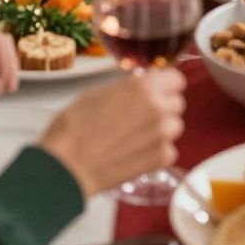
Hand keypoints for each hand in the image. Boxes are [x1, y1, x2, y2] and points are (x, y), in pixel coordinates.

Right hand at [40, 67, 185, 199]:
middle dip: (163, 107)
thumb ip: (127, 88)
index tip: (156, 91)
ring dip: (161, 130)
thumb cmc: (75, 125)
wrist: (67, 165)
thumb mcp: (98, 93)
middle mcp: (158, 108)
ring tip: (136, 137)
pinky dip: (157, 153)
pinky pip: (169, 151)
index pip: (176, 79)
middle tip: (141, 116)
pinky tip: (136, 154)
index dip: (165, 85)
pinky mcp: (160, 160)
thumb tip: (140, 87)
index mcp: (143, 86)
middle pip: (177, 103)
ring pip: (175, 127)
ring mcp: (162, 135)